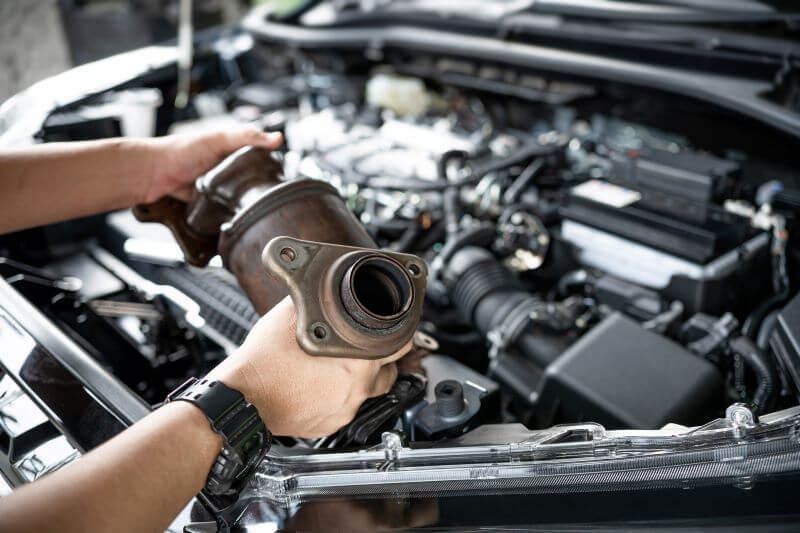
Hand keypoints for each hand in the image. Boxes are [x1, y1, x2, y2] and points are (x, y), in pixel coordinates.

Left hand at [140, 127, 282, 203]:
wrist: (151, 174)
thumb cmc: (179, 151)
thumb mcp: (218, 139)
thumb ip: (247, 137)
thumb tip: (277, 138)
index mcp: (231, 150)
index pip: (260, 157)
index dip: (272, 165)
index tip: (282, 175)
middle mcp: (226, 168)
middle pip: (251, 180)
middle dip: (258, 188)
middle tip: (268, 195)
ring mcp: (218, 186)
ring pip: (239, 197)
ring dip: (243, 202)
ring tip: (253, 208)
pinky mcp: (209, 203)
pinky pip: (224, 209)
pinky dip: (228, 212)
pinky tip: (234, 214)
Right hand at [206, 296, 407, 437]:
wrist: (242, 400)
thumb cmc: (264, 361)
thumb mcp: (290, 314)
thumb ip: (313, 297)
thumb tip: (316, 280)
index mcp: (358, 360)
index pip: (401, 345)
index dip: (401, 333)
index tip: (396, 328)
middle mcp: (358, 389)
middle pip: (389, 371)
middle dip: (382, 357)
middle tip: (367, 347)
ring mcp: (345, 410)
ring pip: (368, 391)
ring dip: (361, 378)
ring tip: (340, 366)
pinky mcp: (330, 425)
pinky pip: (346, 408)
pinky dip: (340, 396)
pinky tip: (322, 385)